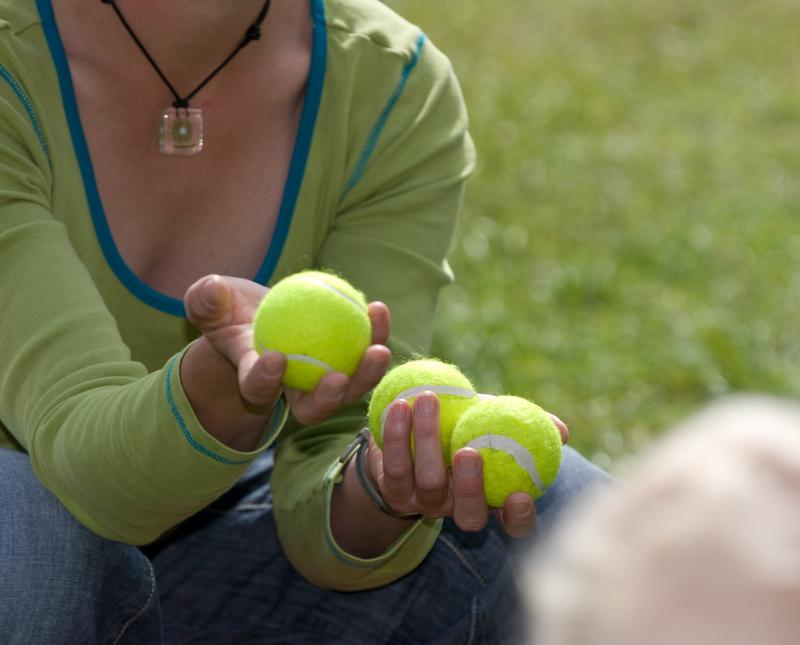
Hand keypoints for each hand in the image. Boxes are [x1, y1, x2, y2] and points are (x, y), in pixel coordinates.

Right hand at [184, 274, 391, 425]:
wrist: (257, 313)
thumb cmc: (228, 309)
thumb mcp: (208, 302)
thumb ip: (205, 299)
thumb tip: (213, 289)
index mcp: (254, 378)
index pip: (258, 387)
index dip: (266, 380)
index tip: (275, 357)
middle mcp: (291, 388)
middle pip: (313, 407)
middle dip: (328, 400)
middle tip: (339, 377)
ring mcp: (320, 378)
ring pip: (348, 388)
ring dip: (366, 374)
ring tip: (377, 348)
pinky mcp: (344, 361)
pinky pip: (362, 354)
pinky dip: (373, 336)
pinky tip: (377, 309)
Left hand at [365, 393, 568, 537]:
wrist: (410, 427)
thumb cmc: (465, 423)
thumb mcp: (496, 419)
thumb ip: (526, 424)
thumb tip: (561, 431)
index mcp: (493, 499)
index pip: (515, 526)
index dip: (519, 519)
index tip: (521, 495)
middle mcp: (460, 508)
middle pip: (469, 514)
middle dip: (470, 486)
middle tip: (469, 451)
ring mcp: (426, 503)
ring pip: (428, 482)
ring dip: (427, 440)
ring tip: (427, 399)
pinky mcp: (394, 491)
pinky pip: (395, 465)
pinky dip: (396, 434)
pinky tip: (400, 405)